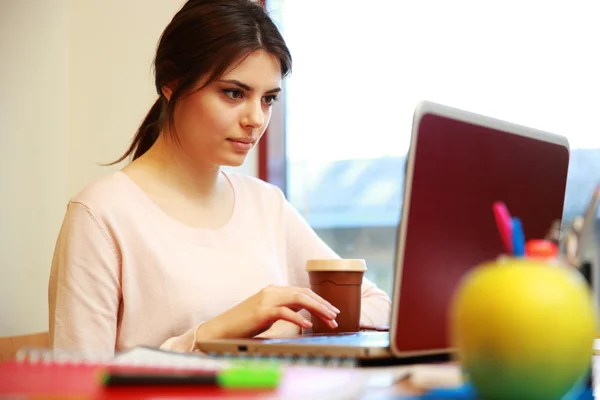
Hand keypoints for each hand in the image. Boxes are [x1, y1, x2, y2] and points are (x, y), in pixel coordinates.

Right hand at [196, 285, 339, 339]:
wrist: (221, 328)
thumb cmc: (244, 324)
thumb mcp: (267, 314)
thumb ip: (282, 310)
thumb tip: (302, 316)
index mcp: (274, 290)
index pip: (303, 292)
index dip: (320, 300)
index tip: (332, 311)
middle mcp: (272, 291)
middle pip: (304, 293)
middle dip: (323, 305)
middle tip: (336, 317)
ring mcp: (267, 299)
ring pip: (299, 299)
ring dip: (317, 309)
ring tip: (329, 320)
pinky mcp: (262, 311)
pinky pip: (285, 312)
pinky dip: (299, 318)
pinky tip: (308, 326)